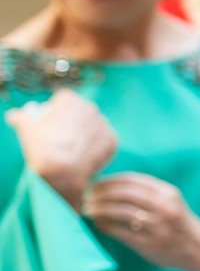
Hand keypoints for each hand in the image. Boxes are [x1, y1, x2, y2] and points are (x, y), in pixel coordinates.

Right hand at [5, 89, 116, 208]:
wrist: (63, 170)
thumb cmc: (42, 146)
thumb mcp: (25, 128)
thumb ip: (20, 117)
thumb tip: (14, 116)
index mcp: (69, 99)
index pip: (63, 101)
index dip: (56, 112)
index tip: (52, 123)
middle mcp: (89, 107)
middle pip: (81, 112)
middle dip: (74, 122)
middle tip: (63, 138)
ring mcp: (103, 123)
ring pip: (93, 127)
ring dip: (86, 134)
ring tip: (74, 150)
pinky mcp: (113, 140)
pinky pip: (104, 141)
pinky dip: (96, 148)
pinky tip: (86, 156)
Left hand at [83, 172, 199, 270]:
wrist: (199, 249)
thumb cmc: (177, 223)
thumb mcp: (169, 202)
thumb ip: (145, 193)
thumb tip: (106, 186)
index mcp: (168, 193)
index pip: (132, 180)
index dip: (109, 180)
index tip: (93, 184)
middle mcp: (165, 207)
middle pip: (125, 193)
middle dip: (100, 193)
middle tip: (85, 196)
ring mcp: (159, 226)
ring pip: (121, 211)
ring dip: (100, 209)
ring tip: (87, 209)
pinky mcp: (151, 244)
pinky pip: (122, 232)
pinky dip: (106, 226)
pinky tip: (98, 223)